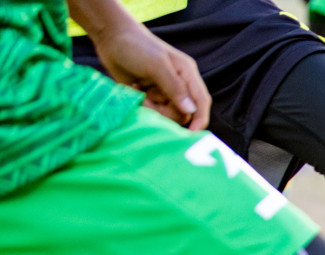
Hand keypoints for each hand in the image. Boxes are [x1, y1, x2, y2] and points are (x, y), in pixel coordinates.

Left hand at [90, 21, 209, 128]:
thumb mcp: (157, 65)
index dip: (200, 119)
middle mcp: (179, 85)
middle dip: (166, 111)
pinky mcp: (150, 95)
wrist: (111, 38)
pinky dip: (144, 106)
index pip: (201, 101)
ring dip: (152, 108)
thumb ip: (175, 87)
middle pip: (183, 112)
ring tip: (139, 92)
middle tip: (147, 99)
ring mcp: (164, 91)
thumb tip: (191, 110)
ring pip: (167, 114)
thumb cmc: (136, 46)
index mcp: (187, 75)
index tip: (192, 134)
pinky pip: (153, 111)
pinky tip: (135, 91)